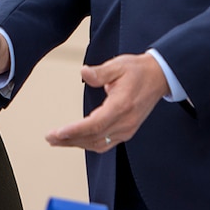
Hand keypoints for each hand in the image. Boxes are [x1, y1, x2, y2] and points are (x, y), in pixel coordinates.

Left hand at [45, 53, 168, 152]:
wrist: (159, 77)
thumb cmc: (138, 71)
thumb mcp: (118, 65)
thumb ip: (100, 72)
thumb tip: (84, 72)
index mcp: (122, 106)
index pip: (96, 124)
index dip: (76, 130)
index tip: (59, 132)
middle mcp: (125, 121)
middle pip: (94, 137)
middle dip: (70, 140)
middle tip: (50, 138)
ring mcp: (127, 128)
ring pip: (99, 143)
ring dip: (77, 144)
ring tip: (57, 141)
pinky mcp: (127, 131)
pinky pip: (106, 143)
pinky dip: (89, 144)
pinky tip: (76, 141)